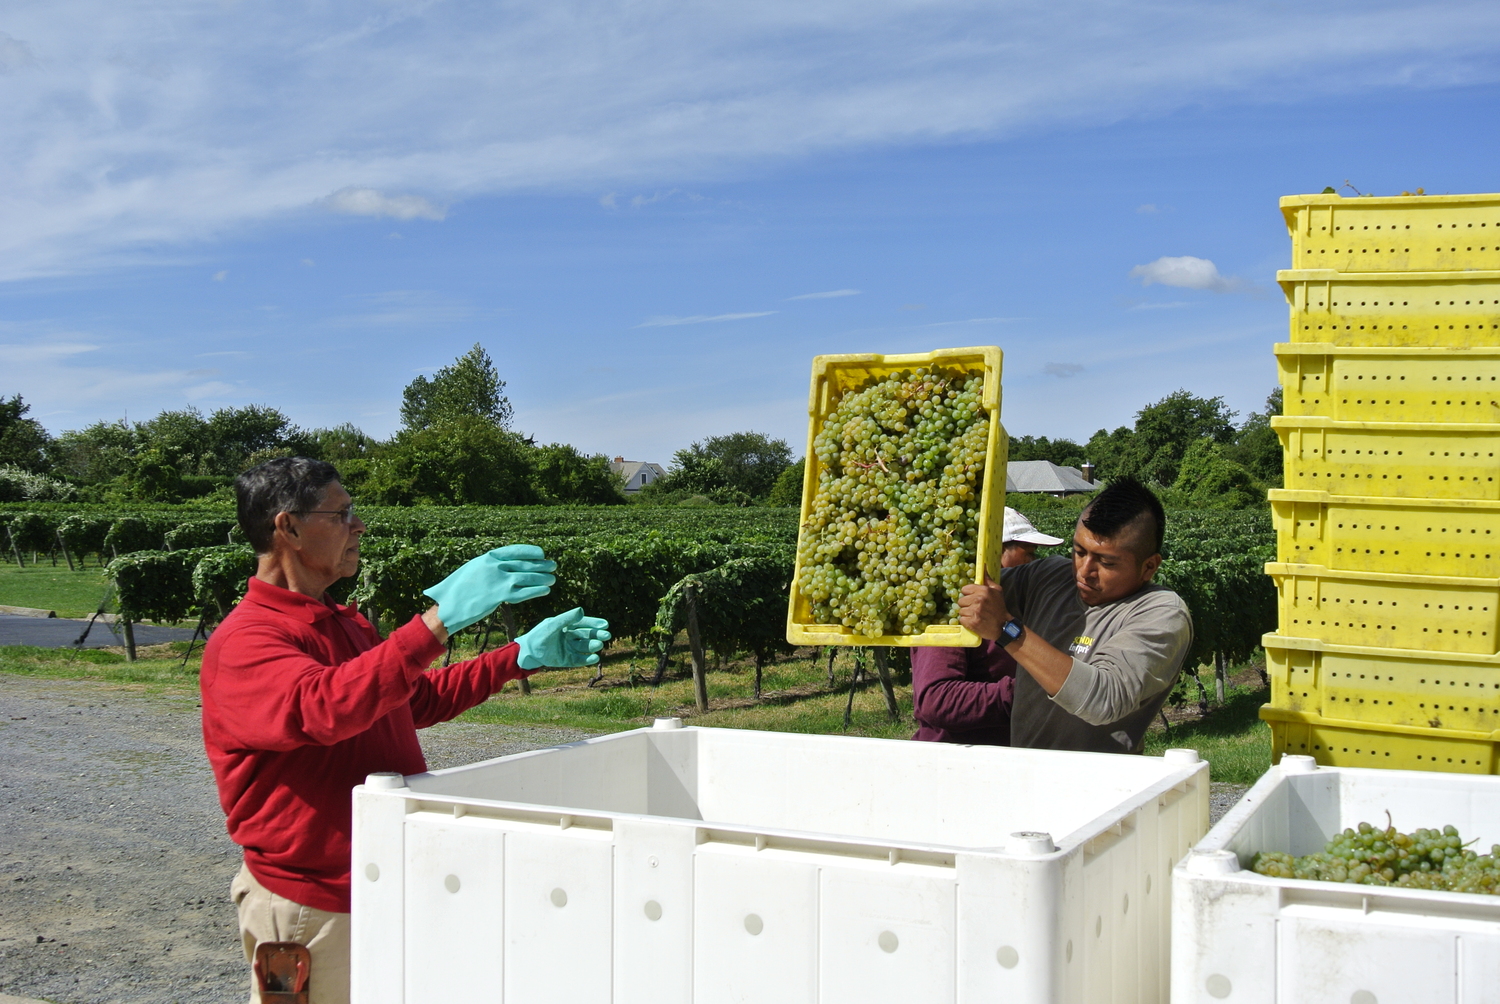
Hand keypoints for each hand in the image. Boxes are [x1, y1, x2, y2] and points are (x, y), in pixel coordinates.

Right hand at [423, 545, 556, 633]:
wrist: (448, 604)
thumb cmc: (458, 588)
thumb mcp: (474, 568)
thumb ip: (491, 566)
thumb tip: (506, 565)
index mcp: (489, 557)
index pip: (516, 550)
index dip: (532, 552)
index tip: (542, 554)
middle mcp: (496, 566)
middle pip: (525, 564)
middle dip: (541, 565)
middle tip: (553, 566)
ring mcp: (499, 581)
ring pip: (528, 577)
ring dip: (543, 578)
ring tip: (552, 579)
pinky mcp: (500, 596)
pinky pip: (524, 592)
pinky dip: (537, 591)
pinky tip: (544, 590)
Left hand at [516, 607, 611, 668]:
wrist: (527, 653)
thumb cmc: (538, 635)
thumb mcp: (552, 625)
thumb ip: (566, 618)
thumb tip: (581, 610)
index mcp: (567, 626)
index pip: (583, 623)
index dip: (594, 623)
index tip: (605, 624)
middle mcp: (570, 637)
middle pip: (586, 635)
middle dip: (596, 635)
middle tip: (606, 635)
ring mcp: (569, 648)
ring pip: (584, 647)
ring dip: (592, 646)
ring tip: (599, 645)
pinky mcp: (567, 660)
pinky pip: (579, 660)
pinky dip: (587, 659)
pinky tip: (595, 658)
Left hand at [957, 575, 1010, 641]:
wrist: (1004, 626)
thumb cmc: (999, 608)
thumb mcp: (997, 591)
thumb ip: (988, 580)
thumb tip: (983, 567)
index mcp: (983, 591)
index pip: (964, 589)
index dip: (968, 595)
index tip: (973, 599)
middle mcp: (978, 600)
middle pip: (961, 600)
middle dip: (966, 605)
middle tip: (975, 608)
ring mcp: (974, 611)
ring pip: (961, 611)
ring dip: (967, 614)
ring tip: (976, 615)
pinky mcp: (972, 622)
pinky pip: (962, 620)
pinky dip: (967, 622)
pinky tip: (974, 621)